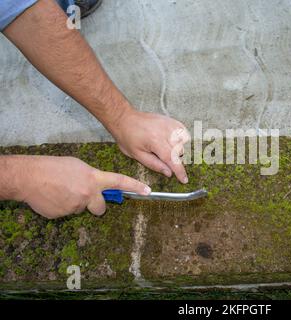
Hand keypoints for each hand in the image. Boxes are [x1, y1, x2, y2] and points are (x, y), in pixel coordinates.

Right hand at [14, 156, 150, 218]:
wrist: (29, 177)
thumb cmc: (53, 167)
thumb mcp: (78, 167)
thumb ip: (92, 178)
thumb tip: (97, 187)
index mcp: (93, 179)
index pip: (119, 182)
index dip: (135, 186)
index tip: (148, 191)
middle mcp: (88, 194)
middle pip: (101, 208)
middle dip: (96, 206)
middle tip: (84, 196)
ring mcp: (76, 206)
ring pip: (80, 209)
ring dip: (74, 203)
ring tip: (60, 191)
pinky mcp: (63, 215)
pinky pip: (66, 213)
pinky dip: (61, 207)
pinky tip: (53, 197)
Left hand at [111, 110, 190, 183]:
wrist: (125, 119)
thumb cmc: (127, 136)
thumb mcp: (137, 155)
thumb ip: (154, 165)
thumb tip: (169, 173)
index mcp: (155, 141)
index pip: (172, 159)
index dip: (180, 171)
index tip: (184, 179)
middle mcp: (165, 132)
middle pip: (180, 152)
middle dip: (174, 159)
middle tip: (161, 157)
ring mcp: (169, 124)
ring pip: (183, 142)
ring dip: (177, 148)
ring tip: (164, 147)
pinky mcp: (171, 121)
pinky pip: (183, 132)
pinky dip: (180, 138)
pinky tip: (171, 140)